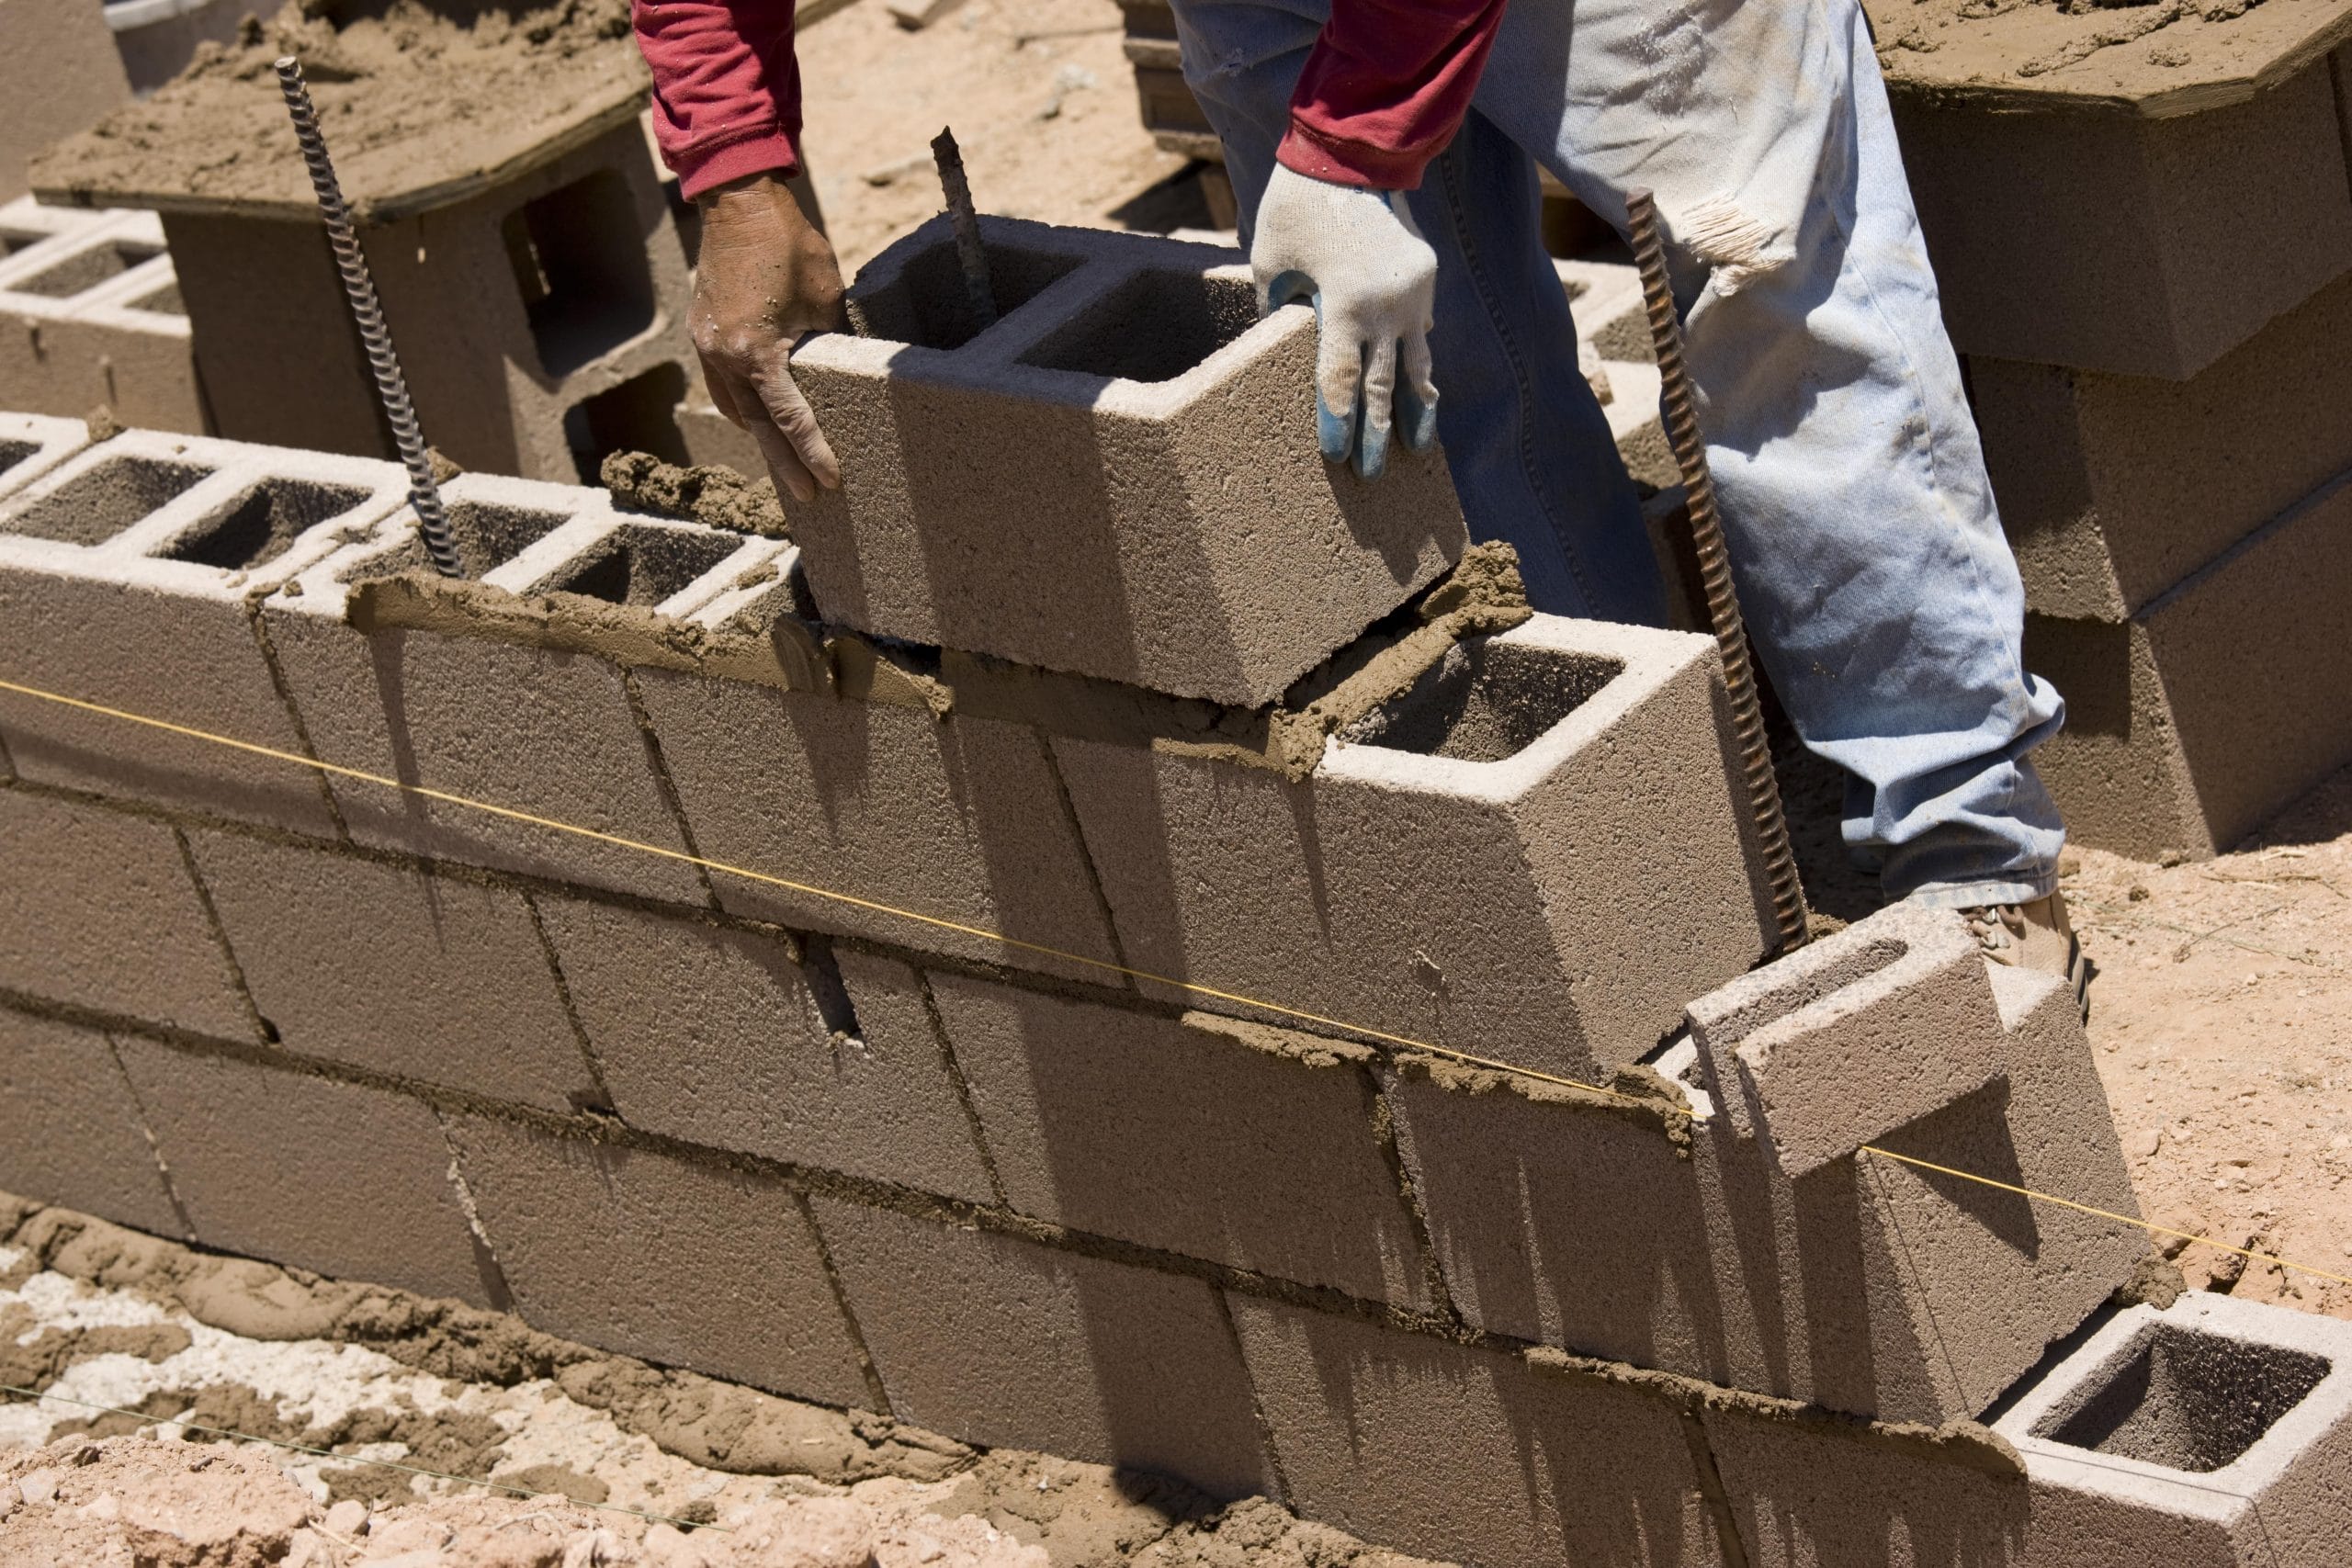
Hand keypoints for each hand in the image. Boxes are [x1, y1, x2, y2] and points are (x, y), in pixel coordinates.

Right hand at [689, 171, 845, 502]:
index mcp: (756, 352)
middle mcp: (724, 357)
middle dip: (785, 463)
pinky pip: (721, 384)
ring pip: (734, 408)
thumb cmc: (789, 243)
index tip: (830, 480)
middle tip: (808, 496)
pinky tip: (759, 416)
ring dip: (761, 436)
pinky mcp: (701, 333)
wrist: (737, 200)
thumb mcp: (825, 297)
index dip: (813, 452)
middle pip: (759, 427)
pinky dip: (741, 405)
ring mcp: (707, 346)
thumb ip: (830, 344)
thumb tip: (844, 376)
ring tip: (786, 462)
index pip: (791, 419)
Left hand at [1250, 163, 1439, 479]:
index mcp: (1344, 307)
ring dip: (1413, 413)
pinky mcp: (1425, 280)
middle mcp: (1387, 308)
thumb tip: (1281, 359)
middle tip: (1372, 477)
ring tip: (1417, 452)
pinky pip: (1420, 334)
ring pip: (1414, 368)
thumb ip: (1278, 316)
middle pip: (1380, 389)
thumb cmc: (1296, 207)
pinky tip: (1419, 397)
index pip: (1338, 384)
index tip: (1335, 458)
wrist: (1353, 151)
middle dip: (1375, 437)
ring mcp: (1413, 295)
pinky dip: (1417, 366)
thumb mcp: (1270, 264)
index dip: (1336, 425)